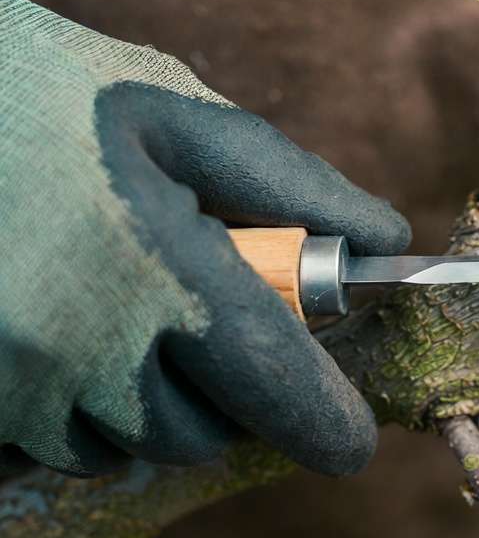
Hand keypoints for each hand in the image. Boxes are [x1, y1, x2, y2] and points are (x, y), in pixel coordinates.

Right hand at [0, 0, 409, 476]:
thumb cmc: (50, 94)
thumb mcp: (178, 116)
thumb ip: (291, 185)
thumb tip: (383, 240)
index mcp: (153, 263)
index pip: (271, 383)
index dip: (324, 422)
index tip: (349, 439)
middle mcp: (76, 342)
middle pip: (199, 432)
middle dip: (226, 389)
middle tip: (204, 314)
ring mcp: (11, 378)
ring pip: (126, 444)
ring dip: (149, 399)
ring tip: (122, 303)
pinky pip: (54, 443)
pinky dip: (81, 406)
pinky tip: (69, 327)